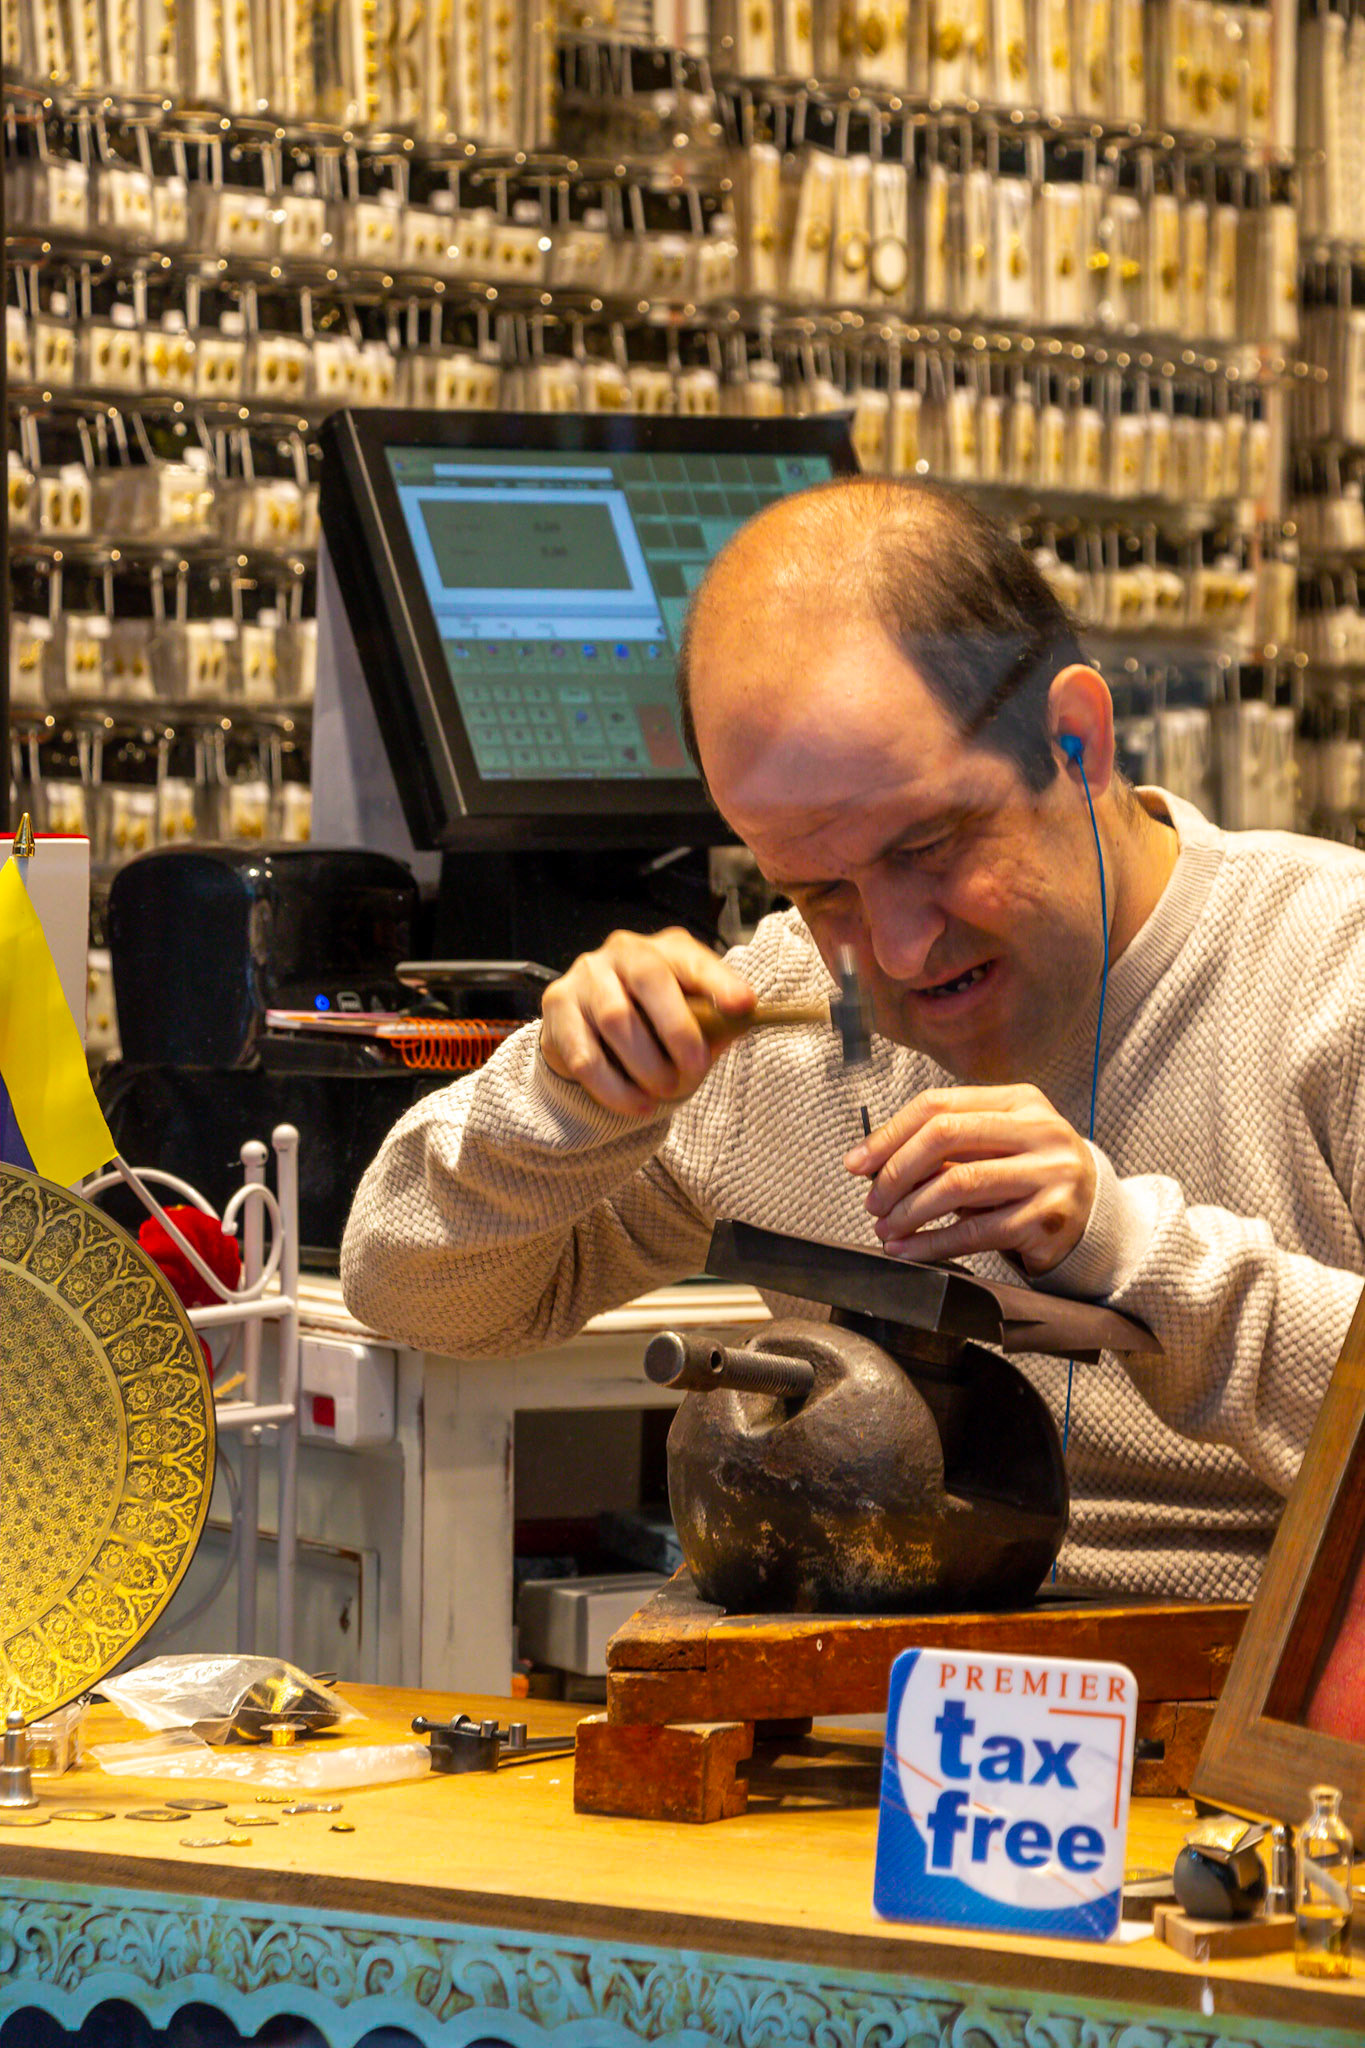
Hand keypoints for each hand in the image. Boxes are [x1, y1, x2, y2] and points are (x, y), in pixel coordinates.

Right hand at [541, 926, 755, 1116]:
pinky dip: (615, 1087)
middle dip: (678, 1029)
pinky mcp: (557, 1007)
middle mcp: (622, 952)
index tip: (744, 1005)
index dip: (719, 982)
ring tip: (665, 1091)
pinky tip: (637, 1104)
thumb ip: (716, 1023)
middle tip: (695, 1068)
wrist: (590, 1035)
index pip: (693, 959)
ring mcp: (585, 976)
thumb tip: (744, 1022)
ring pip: (615, 1017)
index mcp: (664, 949)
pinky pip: (585, 1053)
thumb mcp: (690, 1020)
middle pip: (650, 978)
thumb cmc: (653, 1025)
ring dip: (646, 1064)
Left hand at [844, 1084, 1096, 1275]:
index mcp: (1019, 1101)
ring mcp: (1048, 1173)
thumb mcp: (994, 1148)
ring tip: (886, 1228)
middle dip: (896, 1171)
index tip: (858, 1163)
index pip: (939, 1104)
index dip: (889, 1134)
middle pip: (946, 1136)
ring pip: (959, 1184)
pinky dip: (933, 1243)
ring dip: (910, 1211)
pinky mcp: (1048, 1218)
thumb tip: (871, 1163)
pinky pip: (977, 1232)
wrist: (1094, 1217)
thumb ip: (945, 1148)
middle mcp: (1039, 1130)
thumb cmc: (1029, 1177)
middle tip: (872, 1201)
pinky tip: (910, 1250)